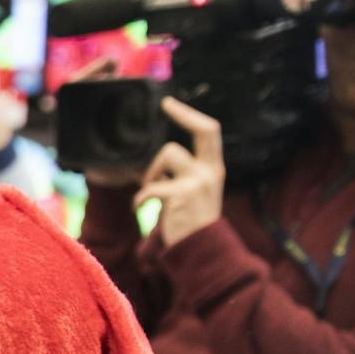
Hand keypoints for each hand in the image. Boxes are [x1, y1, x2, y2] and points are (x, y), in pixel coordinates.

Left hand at [135, 97, 225, 247]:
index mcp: (214, 168)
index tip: (171, 104)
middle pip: (204, 131)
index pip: (210, 133)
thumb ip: (186, 171)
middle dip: (185, 114)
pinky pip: (151, 186)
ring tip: (150, 191)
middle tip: (167, 105)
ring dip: (152, 171)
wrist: (200, 250)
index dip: (191, 115)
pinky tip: (141, 208)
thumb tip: (162, 156)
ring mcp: (199, 182)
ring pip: (169, 153)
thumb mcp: (197, 190)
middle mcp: (211, 171)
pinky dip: (140, 198)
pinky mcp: (182, 195)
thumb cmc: (191, 219)